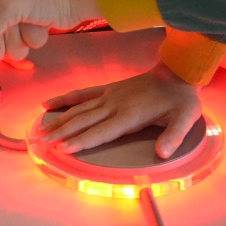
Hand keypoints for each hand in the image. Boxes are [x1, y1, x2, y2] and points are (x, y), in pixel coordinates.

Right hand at [34, 62, 201, 158]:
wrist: (177, 71)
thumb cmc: (182, 99)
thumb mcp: (186, 118)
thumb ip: (174, 136)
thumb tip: (163, 154)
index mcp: (130, 115)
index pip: (101, 131)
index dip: (81, 140)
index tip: (63, 148)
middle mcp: (114, 105)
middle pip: (83, 121)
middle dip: (61, 133)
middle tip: (41, 144)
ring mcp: (109, 95)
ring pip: (78, 109)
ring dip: (59, 120)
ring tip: (40, 130)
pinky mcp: (108, 89)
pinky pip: (82, 94)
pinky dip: (65, 99)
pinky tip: (47, 104)